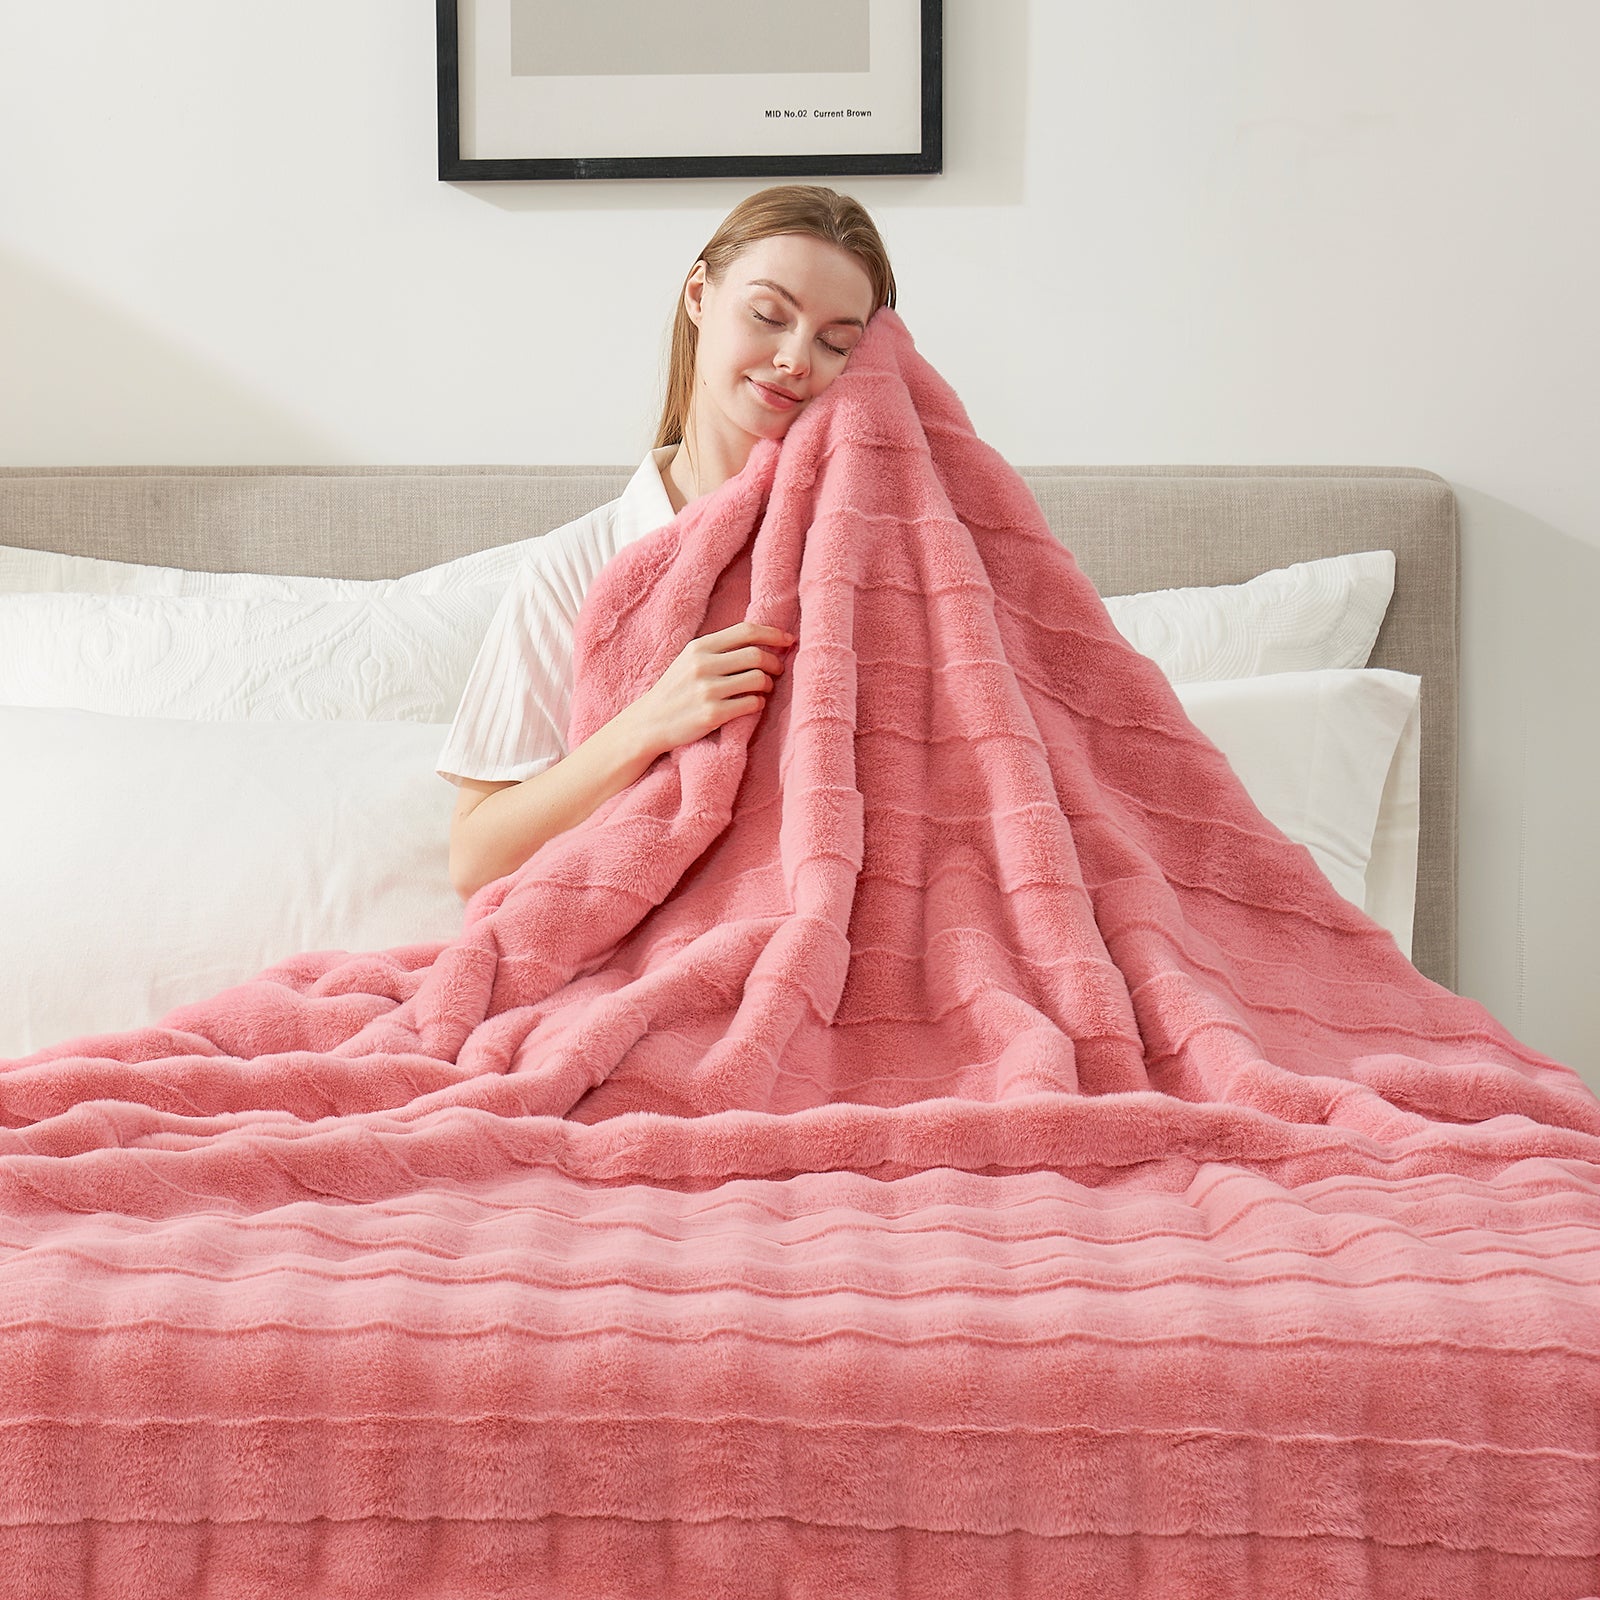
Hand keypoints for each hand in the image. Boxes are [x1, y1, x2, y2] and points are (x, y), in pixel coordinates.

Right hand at [625, 620, 793, 757]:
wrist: (649, 722)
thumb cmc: (676, 690)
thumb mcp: (689, 660)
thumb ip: (719, 649)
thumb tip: (762, 640)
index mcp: (699, 647)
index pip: (746, 631)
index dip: (773, 633)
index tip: (788, 640)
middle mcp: (703, 665)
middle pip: (757, 655)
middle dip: (775, 662)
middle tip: (778, 670)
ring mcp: (708, 690)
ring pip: (758, 679)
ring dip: (767, 685)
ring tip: (763, 689)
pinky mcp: (713, 714)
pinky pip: (752, 704)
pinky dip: (758, 703)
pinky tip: (752, 704)